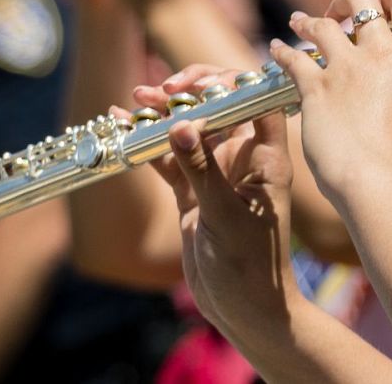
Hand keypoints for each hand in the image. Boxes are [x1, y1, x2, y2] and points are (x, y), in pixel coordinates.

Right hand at [139, 65, 301, 344]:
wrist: (244, 308)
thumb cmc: (251, 264)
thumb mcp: (225, 215)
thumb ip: (202, 171)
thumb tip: (182, 126)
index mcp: (267, 156)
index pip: (254, 101)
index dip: (228, 83)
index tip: (196, 84)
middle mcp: (244, 159)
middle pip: (217, 109)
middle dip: (189, 94)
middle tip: (160, 90)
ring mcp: (216, 174)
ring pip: (188, 132)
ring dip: (163, 115)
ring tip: (137, 99)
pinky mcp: (193, 193)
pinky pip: (168, 160)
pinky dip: (148, 145)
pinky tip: (124, 125)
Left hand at [270, 0, 391, 205]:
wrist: (381, 182)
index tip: (382, 8)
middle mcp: (382, 52)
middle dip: (347, 0)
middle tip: (340, 14)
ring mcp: (347, 67)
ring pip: (322, 24)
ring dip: (308, 21)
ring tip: (299, 22)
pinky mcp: (316, 87)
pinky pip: (293, 57)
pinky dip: (282, 51)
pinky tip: (276, 50)